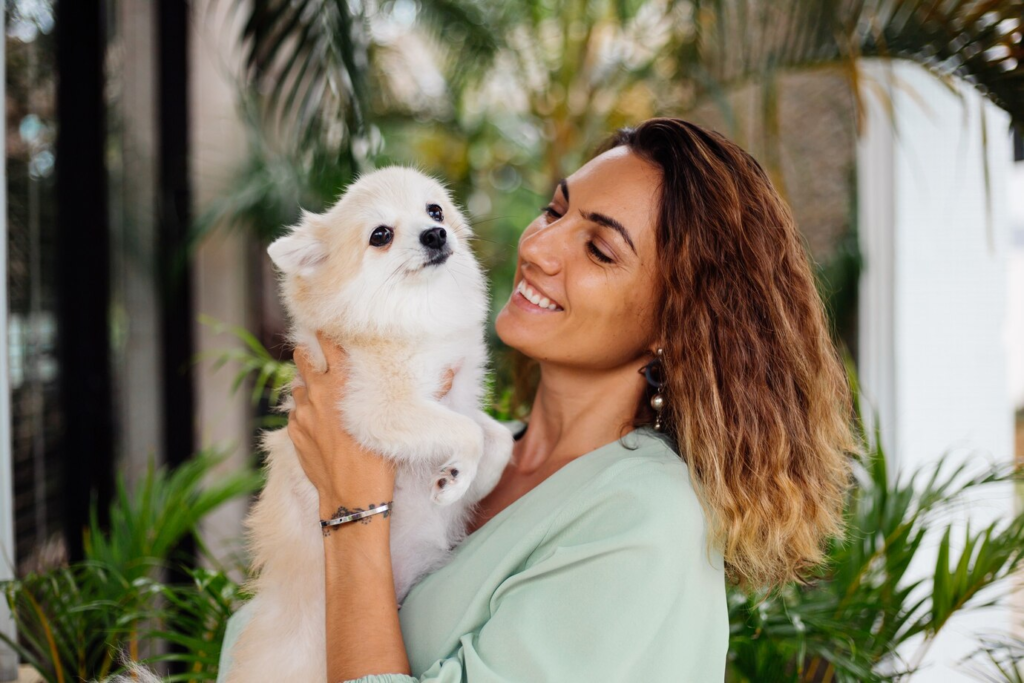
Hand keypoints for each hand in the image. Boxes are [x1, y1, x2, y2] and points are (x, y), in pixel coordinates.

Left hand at [288, 331, 456, 515]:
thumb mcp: (406, 424)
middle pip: (303, 356)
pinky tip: (316, 417)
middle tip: (319, 350)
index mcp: (343, 385)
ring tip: (319, 385)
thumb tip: (453, 368)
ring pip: (297, 383)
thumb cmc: (379, 462)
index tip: (334, 327)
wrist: (350, 500)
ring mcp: (302, 414)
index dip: (329, 333)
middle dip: (310, 351)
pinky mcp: (293, 433)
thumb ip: (430, 393)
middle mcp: (318, 394)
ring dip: (306, 381)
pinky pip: (295, 411)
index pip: (329, 344)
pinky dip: (303, 408)